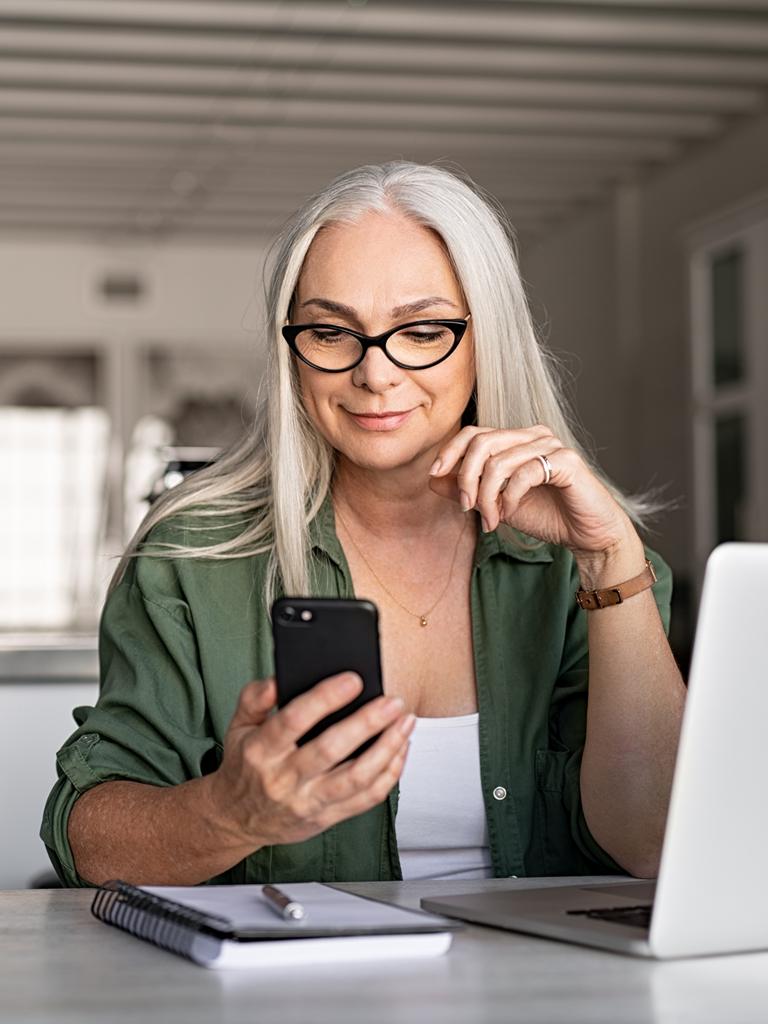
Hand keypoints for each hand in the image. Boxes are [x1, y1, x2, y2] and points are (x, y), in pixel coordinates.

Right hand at [207, 674, 413, 850]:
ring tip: (406, 722)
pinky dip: (390, 774)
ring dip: (387, 748)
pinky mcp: (327, 818)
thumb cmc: (245, 765)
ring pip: (356, 777)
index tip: (353, 680)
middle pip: (331, 749)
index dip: (325, 699)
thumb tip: (278, 679)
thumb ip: (255, 698)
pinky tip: (400, 749)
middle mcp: (284, 779)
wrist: (237, 819)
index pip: (294, 720)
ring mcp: (308, 802)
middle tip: (392, 701)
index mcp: (261, 750)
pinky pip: (366, 799)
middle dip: (367, 723)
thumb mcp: (238, 725)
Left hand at [428, 424, 636, 558]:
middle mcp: (534, 435)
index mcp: (517, 440)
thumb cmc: (546, 516)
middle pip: (482, 442)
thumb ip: (467, 490)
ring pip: (500, 461)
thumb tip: (433, 478)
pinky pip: (524, 473)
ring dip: (488, 496)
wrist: (587, 535)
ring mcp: (552, 445)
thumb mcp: (497, 504)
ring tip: (492, 520)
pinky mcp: (567, 462)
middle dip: (467, 477)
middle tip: (467, 507)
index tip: (435, 474)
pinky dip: (510, 497)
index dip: (450, 451)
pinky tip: (510, 513)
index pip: (474, 432)